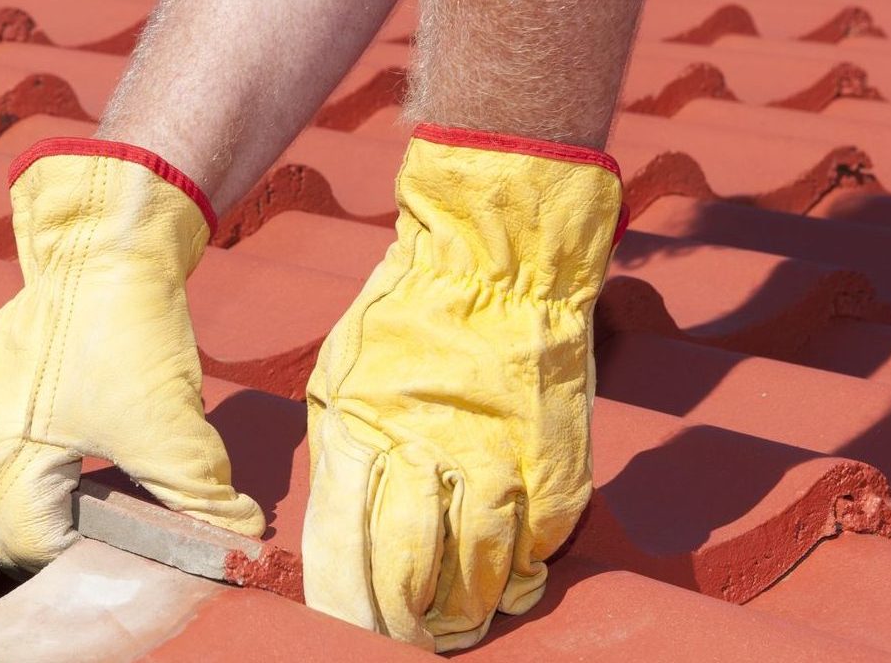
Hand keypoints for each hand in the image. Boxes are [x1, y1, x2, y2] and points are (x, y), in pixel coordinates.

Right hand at [0, 139, 264, 570]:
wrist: (107, 244)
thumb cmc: (130, 334)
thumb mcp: (177, 428)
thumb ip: (204, 496)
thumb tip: (239, 539)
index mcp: (17, 451)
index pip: (14, 533)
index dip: (55, 555)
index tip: (93, 549)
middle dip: (8, 541)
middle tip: (55, 545)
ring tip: (10, 521)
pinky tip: (11, 458)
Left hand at [304, 124, 623, 650]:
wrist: (497, 264)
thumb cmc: (405, 319)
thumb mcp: (339, 379)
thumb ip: (338, 459)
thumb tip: (335, 536)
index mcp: (361, 437)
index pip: (345, 554)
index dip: (348, 605)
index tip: (354, 628)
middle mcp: (427, 458)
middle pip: (409, 576)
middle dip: (404, 622)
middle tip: (410, 638)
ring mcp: (497, 465)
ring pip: (481, 576)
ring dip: (469, 609)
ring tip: (459, 625)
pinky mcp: (556, 469)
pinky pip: (537, 547)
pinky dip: (522, 572)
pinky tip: (509, 578)